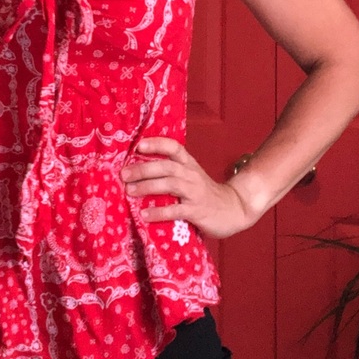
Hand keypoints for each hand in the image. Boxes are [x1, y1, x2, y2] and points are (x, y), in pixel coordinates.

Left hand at [121, 137, 253, 238]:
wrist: (234, 209)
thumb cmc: (204, 193)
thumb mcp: (190, 176)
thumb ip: (170, 172)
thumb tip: (136, 170)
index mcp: (188, 164)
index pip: (173, 147)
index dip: (156, 144)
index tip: (138, 145)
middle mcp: (191, 174)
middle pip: (167, 166)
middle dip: (143, 169)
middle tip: (124, 174)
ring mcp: (195, 192)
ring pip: (170, 184)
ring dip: (148, 186)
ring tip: (129, 191)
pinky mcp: (197, 211)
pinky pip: (176, 210)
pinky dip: (159, 212)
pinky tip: (145, 214)